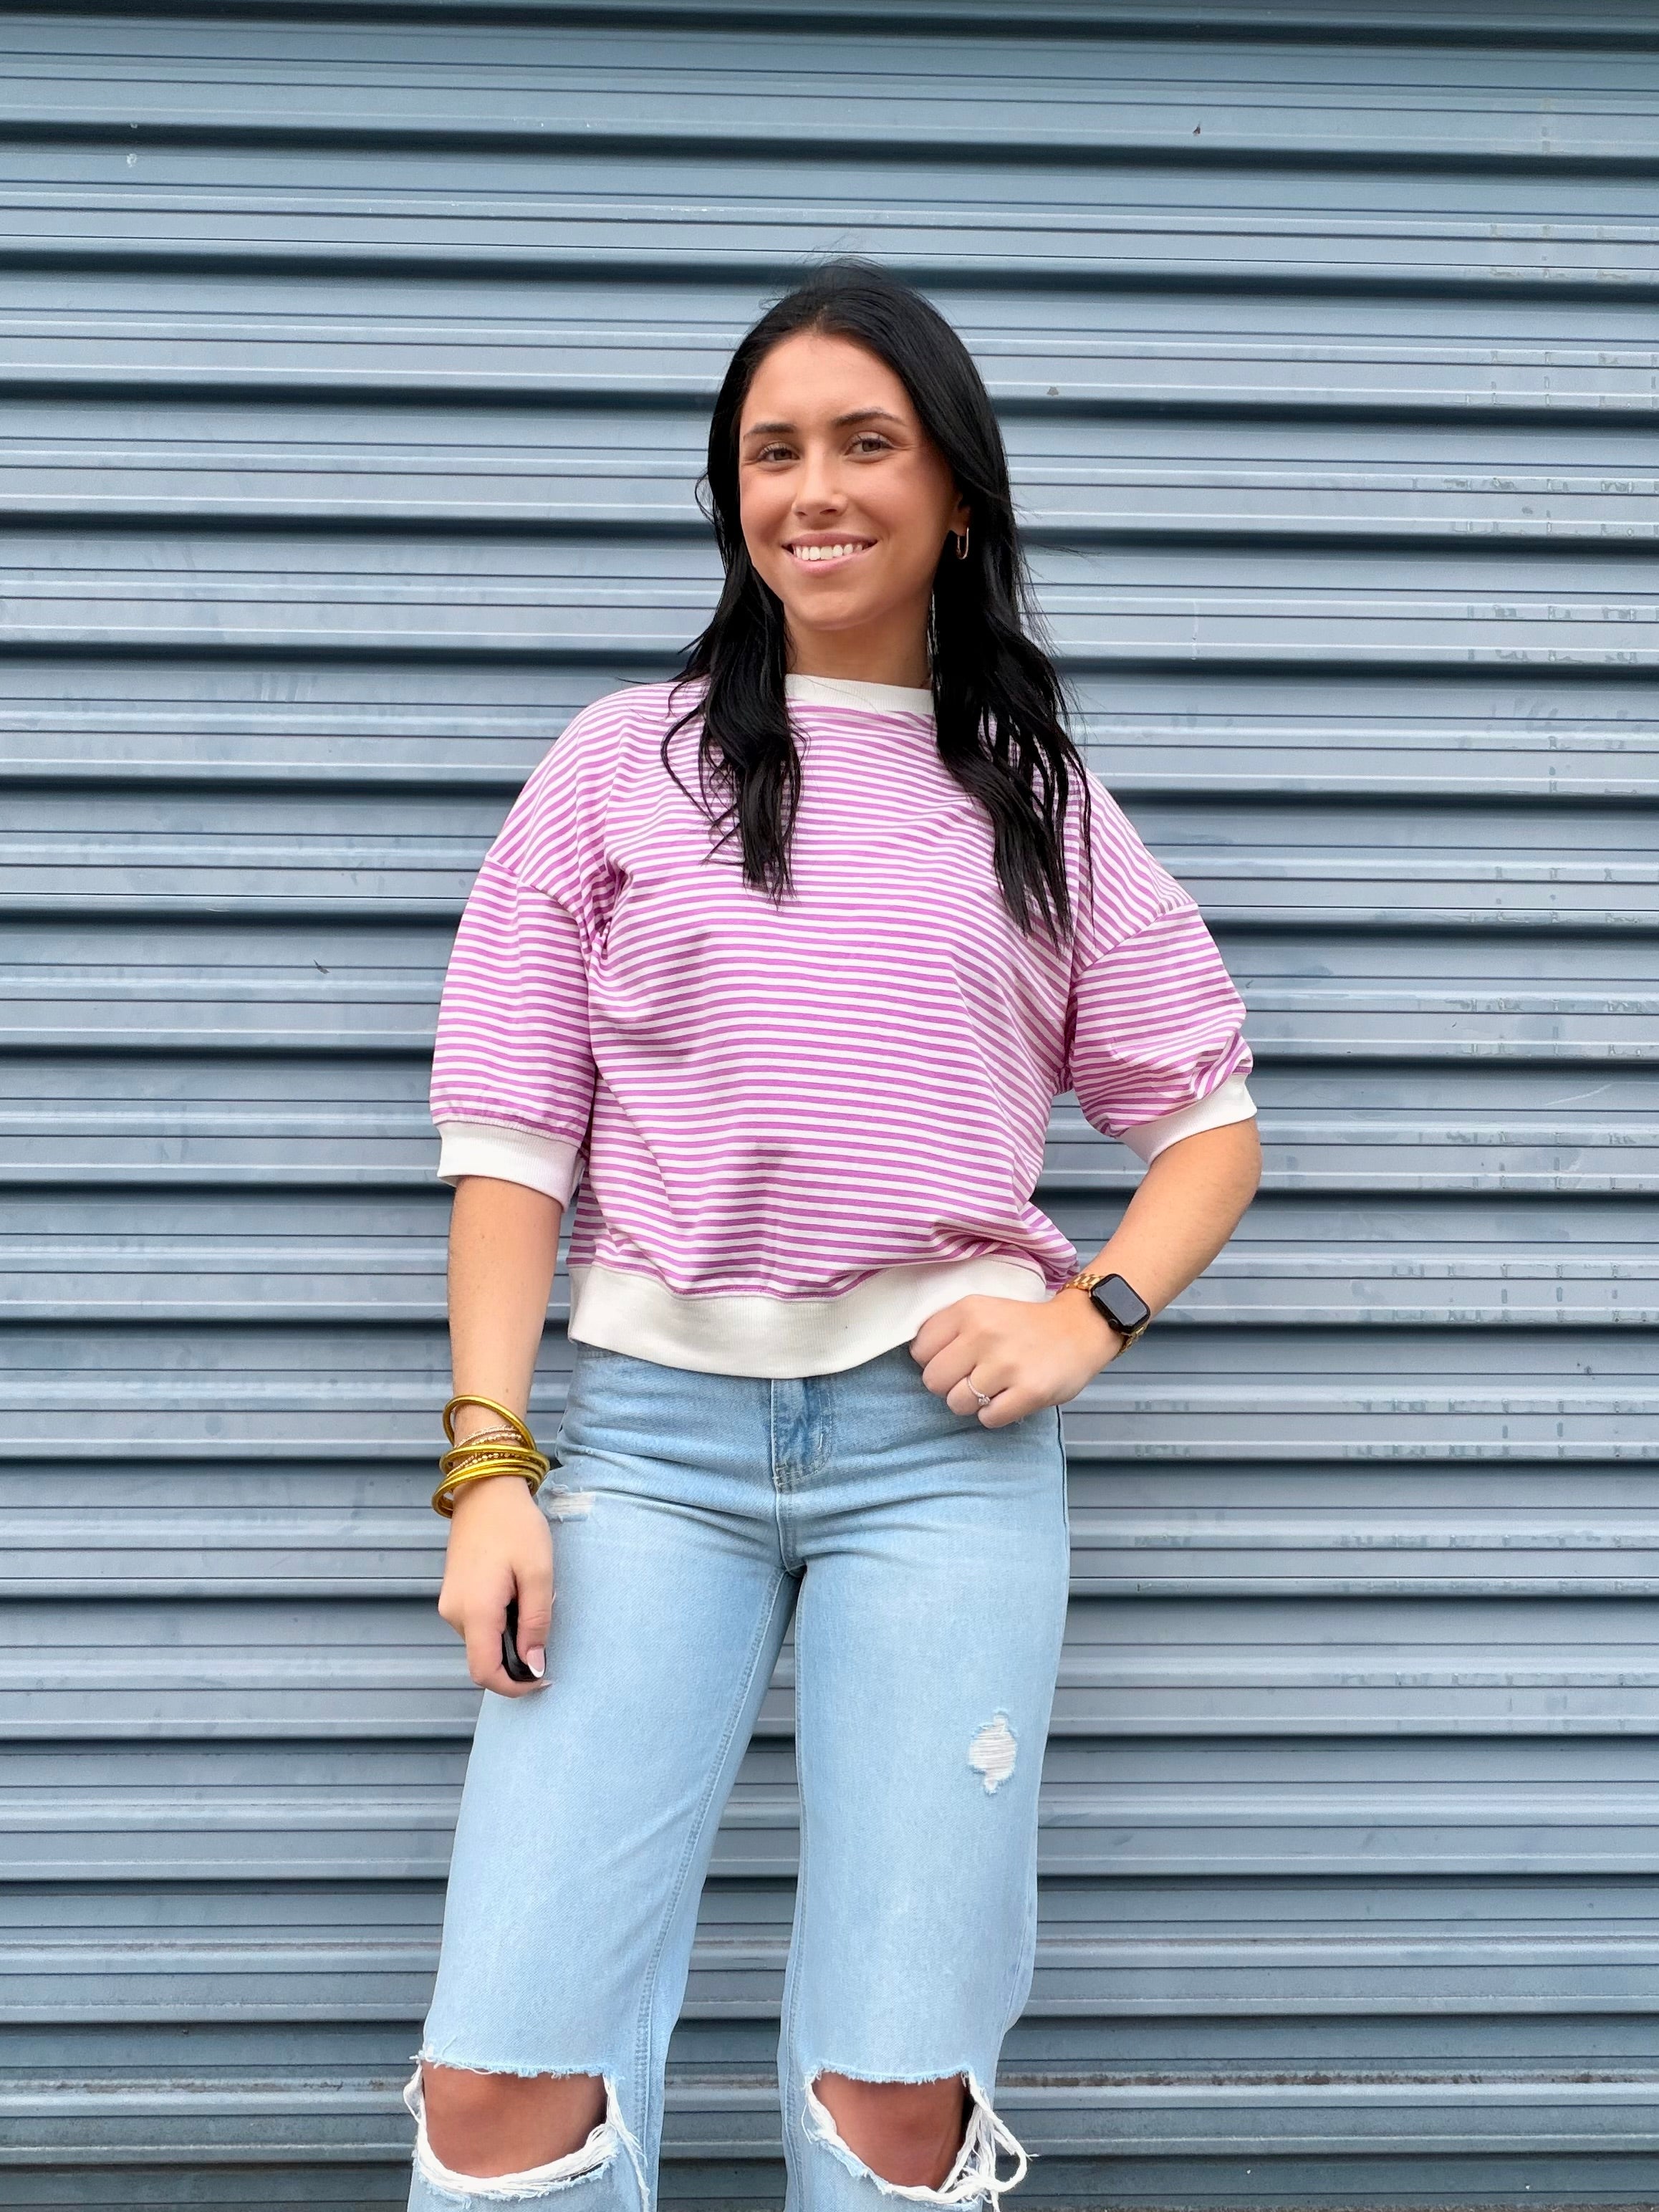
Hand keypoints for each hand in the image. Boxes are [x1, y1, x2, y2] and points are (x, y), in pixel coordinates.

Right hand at [436, 1475, 552, 1696]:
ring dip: (509, 1636)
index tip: (542, 1679)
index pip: (485, 1673)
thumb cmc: (516, 1527)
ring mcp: (450, 1603)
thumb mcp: (538, 1573)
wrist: (486, 1490)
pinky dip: (499, 1622)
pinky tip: (516, 1593)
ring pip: (482, 1641)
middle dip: (516, 1657)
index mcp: (475, 1611)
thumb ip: (536, 1622)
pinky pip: (477, 1623)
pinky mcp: (454, 1593)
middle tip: (544, 1630)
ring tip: (531, 1599)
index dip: (514, 1686)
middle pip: (484, 1659)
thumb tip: (534, 1666)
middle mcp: (454, 1613)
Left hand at [910, 1291, 1120, 1427]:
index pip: (920, 1351)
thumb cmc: (1023, 1325)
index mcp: (968, 1310)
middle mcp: (983, 1334)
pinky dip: (995, 1415)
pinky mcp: (1029, 1391)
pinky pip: (988, 1419)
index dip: (934, 1361)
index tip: (955, 1359)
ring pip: (957, 1403)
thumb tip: (919, 1359)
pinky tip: (1009, 1398)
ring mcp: (1006, 1364)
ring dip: (972, 1403)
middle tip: (972, 1378)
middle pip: (933, 1381)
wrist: (1079, 1329)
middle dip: (949, 1385)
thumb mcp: (983, 1309)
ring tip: (993, 1388)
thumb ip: (949, 1329)